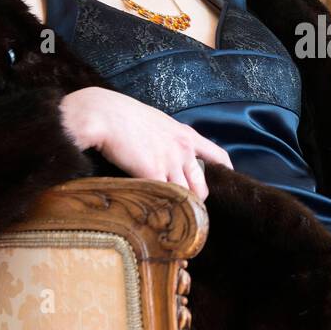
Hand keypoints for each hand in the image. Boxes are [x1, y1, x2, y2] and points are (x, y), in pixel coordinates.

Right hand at [59, 87, 232, 202]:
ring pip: (186, 195)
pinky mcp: (153, 173)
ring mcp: (170, 163)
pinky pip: (165, 197)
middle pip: (202, 185)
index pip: (217, 155)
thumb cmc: (124, 116)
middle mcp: (183, 150)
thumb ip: (168, 138)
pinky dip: (161, 207)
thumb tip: (165, 151)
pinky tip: (154, 212)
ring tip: (169, 215)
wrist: (105, 115)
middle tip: (184, 207)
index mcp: (185, 135)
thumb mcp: (157, 122)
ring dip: (178, 206)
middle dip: (195, 199)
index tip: (225, 180)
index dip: (224, 171)